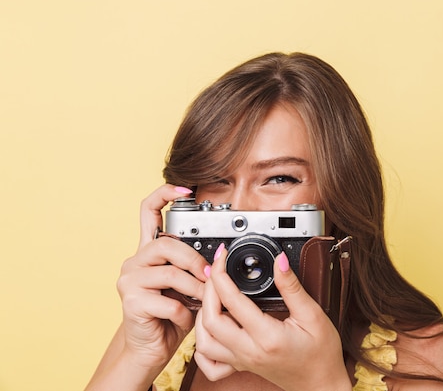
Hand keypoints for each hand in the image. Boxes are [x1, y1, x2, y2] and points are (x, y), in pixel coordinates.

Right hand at [116, 184, 207, 368]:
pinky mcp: (130, 302)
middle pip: (167, 244)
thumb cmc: (170, 315)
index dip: (164, 194)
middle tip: (209, 275)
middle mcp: (135, 261)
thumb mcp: (186, 285)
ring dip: (194, 288)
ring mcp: (129, 280)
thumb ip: (194, 267)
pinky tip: (184, 317)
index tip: (184, 188)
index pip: (148, 211)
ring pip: (170, 273)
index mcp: (149, 252)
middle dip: (194, 260)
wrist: (150, 348)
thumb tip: (218, 258)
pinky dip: (184, 312)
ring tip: (201, 299)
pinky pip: (168, 302)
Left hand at [194, 244, 351, 390]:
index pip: (232, 301)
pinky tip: (210, 328)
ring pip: (204, 342)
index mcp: (267, 337)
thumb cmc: (322, 354)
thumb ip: (292, 288)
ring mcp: (242, 361)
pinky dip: (202, 344)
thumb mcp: (313, 315)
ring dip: (201, 315)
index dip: (222, 274)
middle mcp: (249, 351)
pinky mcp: (241, 365)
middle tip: (216, 270)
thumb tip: (279, 262)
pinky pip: (209, 363)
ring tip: (212, 295)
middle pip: (209, 321)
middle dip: (208, 290)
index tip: (223, 257)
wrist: (322, 384)